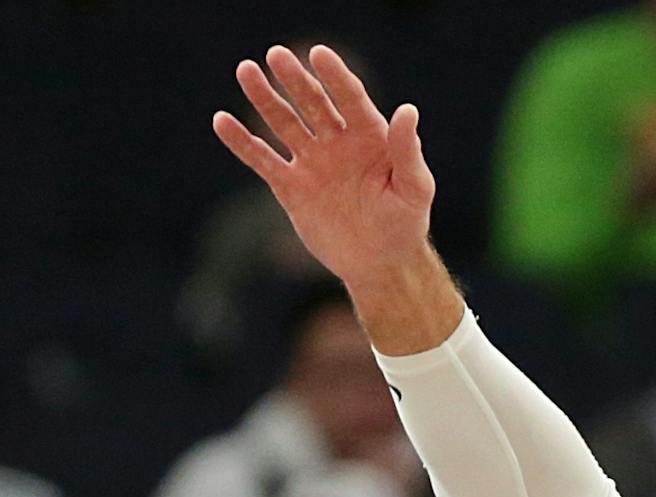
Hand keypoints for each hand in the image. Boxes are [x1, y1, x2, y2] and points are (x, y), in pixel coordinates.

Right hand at [213, 46, 434, 286]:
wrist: (381, 264)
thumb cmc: (406, 224)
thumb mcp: (415, 189)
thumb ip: (407, 152)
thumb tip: (408, 110)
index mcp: (370, 137)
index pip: (350, 98)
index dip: (336, 77)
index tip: (320, 54)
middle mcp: (337, 142)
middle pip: (312, 103)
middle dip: (295, 80)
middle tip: (276, 54)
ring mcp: (312, 162)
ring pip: (284, 123)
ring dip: (265, 99)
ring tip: (246, 71)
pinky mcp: (291, 187)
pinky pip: (262, 160)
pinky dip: (242, 143)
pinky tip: (221, 121)